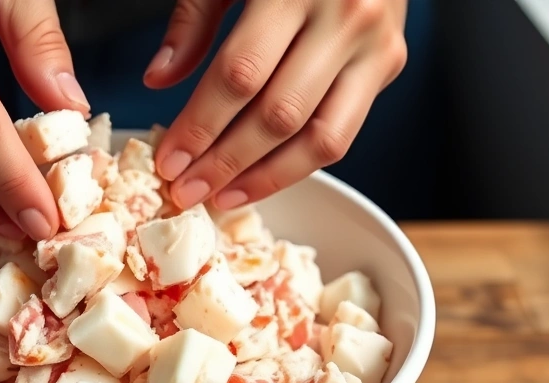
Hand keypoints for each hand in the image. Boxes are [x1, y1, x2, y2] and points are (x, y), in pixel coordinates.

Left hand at [145, 0, 408, 209]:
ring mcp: (374, 44)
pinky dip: (298, 166)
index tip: (169, 160)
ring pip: (319, 138)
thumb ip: (193, 20)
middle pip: (278, 115)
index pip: (240, 75)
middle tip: (185, 191)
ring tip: (221, 198)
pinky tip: (260, 180)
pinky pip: (341, 134)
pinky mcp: (389, 64)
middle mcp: (344, 17)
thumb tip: (158, 79)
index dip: (201, 126)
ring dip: (265, 179)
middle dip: (224, 163)